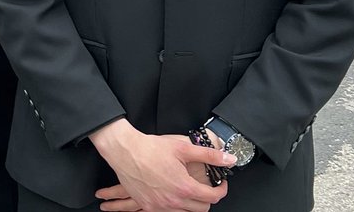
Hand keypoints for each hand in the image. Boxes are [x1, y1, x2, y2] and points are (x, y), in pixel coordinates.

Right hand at [91, 119, 232, 211]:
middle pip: (202, 208)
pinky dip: (174, 205)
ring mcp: (160, 206)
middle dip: (207, 197)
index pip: (213, 197)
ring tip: (186, 187)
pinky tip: (170, 192)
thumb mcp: (182, 147)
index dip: (221, 189)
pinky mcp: (149, 206)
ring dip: (191, 202)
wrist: (124, 151)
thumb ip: (209, 155)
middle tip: (203, 185)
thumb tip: (229, 159)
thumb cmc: (150, 148)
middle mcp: (174, 201)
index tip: (220, 183)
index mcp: (185, 187)